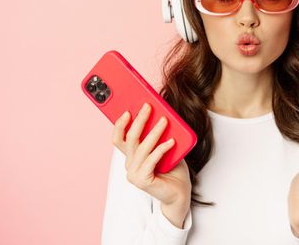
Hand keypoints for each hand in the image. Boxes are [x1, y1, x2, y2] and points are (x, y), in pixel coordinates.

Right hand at [113, 103, 191, 223]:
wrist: (180, 192)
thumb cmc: (173, 168)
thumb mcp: (166, 146)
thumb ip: (159, 134)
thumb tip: (161, 114)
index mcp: (131, 156)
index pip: (119, 138)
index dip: (120, 124)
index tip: (128, 109)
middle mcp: (129, 164)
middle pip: (129, 139)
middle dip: (139, 120)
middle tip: (148, 107)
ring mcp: (134, 173)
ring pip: (141, 147)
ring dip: (154, 132)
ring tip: (165, 120)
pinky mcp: (142, 181)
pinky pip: (151, 159)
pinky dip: (161, 148)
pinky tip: (172, 141)